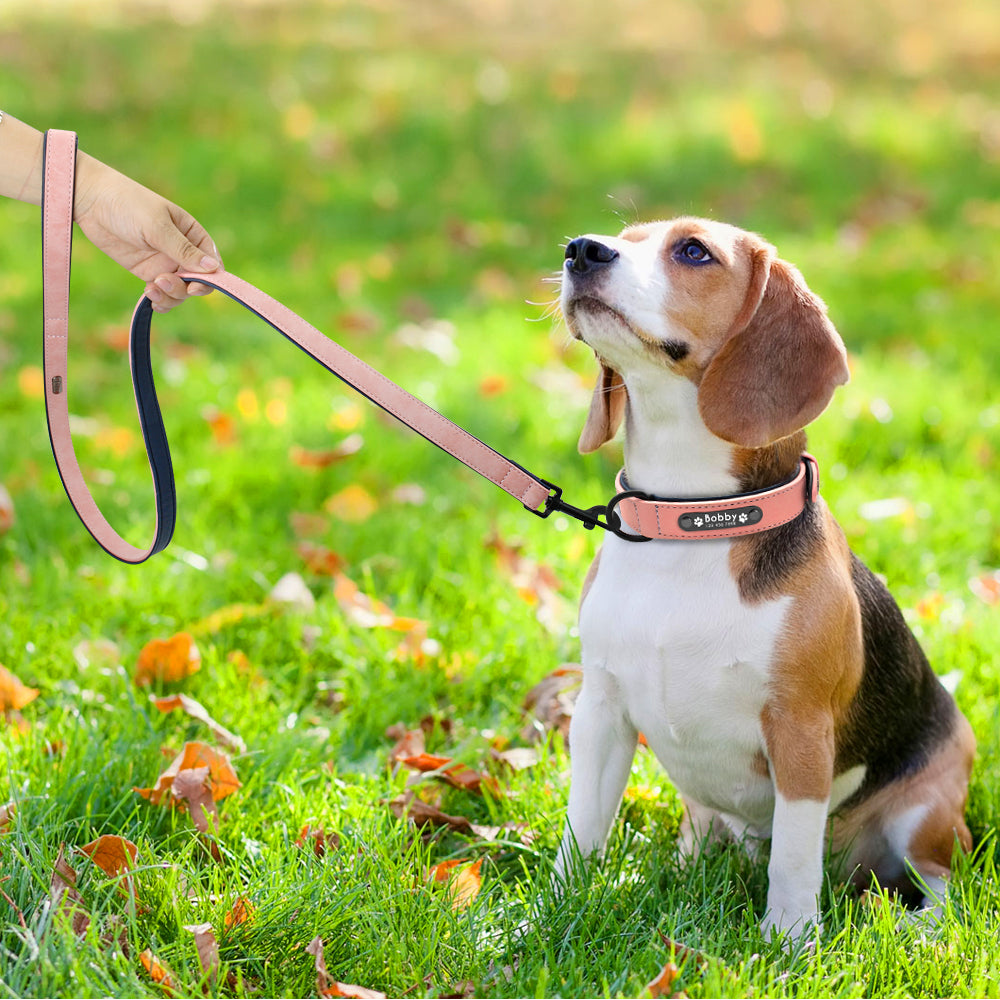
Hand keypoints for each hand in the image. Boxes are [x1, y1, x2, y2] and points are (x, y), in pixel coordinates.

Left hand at [73, 153, 221, 312]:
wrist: (91, 201)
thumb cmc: (128, 204)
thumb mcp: (157, 226)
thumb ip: (183, 250)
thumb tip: (214, 269)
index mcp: (193, 235)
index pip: (212, 264)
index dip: (209, 279)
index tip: (194, 286)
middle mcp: (183, 252)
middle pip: (197, 282)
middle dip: (184, 288)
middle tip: (162, 281)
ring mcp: (166, 264)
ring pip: (180, 291)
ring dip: (170, 296)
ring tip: (151, 289)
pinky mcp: (148, 272)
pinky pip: (162, 293)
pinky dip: (159, 300)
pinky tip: (149, 297)